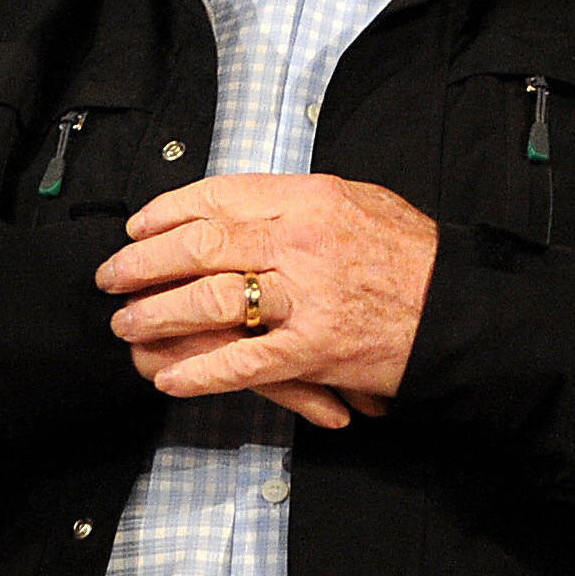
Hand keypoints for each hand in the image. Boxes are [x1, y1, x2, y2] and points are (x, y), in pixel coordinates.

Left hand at [100, 176, 436, 428]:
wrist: (462, 310)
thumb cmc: (415, 257)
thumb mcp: (360, 200)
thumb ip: (300, 199)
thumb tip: (244, 202)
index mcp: (308, 196)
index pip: (217, 197)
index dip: (165, 213)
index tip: (136, 228)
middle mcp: (301, 240)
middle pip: (200, 246)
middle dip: (144, 264)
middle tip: (112, 279)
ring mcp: (307, 297)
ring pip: (210, 301)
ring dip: (158, 316)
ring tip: (129, 325)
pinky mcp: (315, 351)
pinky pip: (242, 364)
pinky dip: (199, 373)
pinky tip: (169, 378)